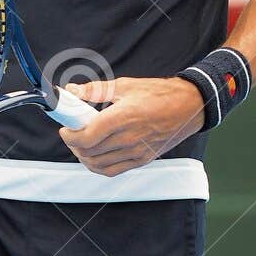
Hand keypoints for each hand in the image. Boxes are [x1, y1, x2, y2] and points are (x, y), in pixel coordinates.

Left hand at [59, 77, 204, 176]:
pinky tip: (94, 156)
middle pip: (89, 151)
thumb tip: (72, 91)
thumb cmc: (159, 93)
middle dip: (74, 144)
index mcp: (123, 117)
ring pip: (98, 164)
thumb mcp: (125, 85)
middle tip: (72, 133)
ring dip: (83, 156)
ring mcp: (136, 152)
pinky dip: (98, 166)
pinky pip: (112, 170)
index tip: (65, 128)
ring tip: (81, 144)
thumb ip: (95, 90)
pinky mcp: (142, 160)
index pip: (87, 136)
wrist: (189, 106)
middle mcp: (129, 138)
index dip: (70, 135)